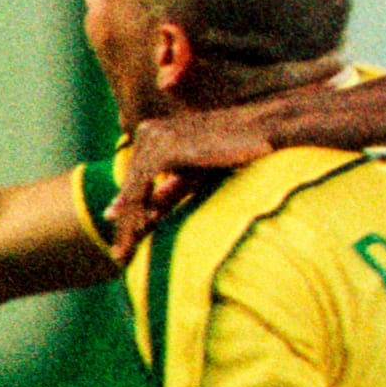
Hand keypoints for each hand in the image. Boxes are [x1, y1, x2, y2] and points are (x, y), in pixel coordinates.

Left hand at [110, 114, 273, 252]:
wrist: (266, 128)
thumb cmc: (239, 149)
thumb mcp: (198, 173)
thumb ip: (171, 188)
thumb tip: (148, 212)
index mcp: (153, 133)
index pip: (136, 179)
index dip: (127, 210)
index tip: (124, 241)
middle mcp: (147, 132)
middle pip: (130, 186)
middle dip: (125, 223)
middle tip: (118, 257)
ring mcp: (153, 138)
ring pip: (132, 191)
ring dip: (127, 226)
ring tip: (125, 255)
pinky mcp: (165, 150)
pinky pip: (142, 189)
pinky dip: (138, 216)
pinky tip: (137, 237)